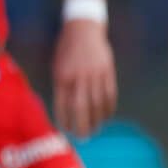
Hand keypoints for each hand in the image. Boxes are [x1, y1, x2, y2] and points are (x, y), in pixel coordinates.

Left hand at [53, 18, 117, 135]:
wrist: (84, 29)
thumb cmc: (67, 50)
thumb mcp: (58, 67)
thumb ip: (62, 86)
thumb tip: (66, 109)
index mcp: (62, 77)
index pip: (62, 105)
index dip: (64, 120)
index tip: (66, 131)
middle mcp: (78, 77)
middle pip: (81, 107)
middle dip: (82, 125)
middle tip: (83, 138)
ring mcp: (94, 75)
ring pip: (97, 103)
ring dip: (97, 119)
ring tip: (96, 130)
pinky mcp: (107, 72)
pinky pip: (109, 94)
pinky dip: (108, 107)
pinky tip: (106, 116)